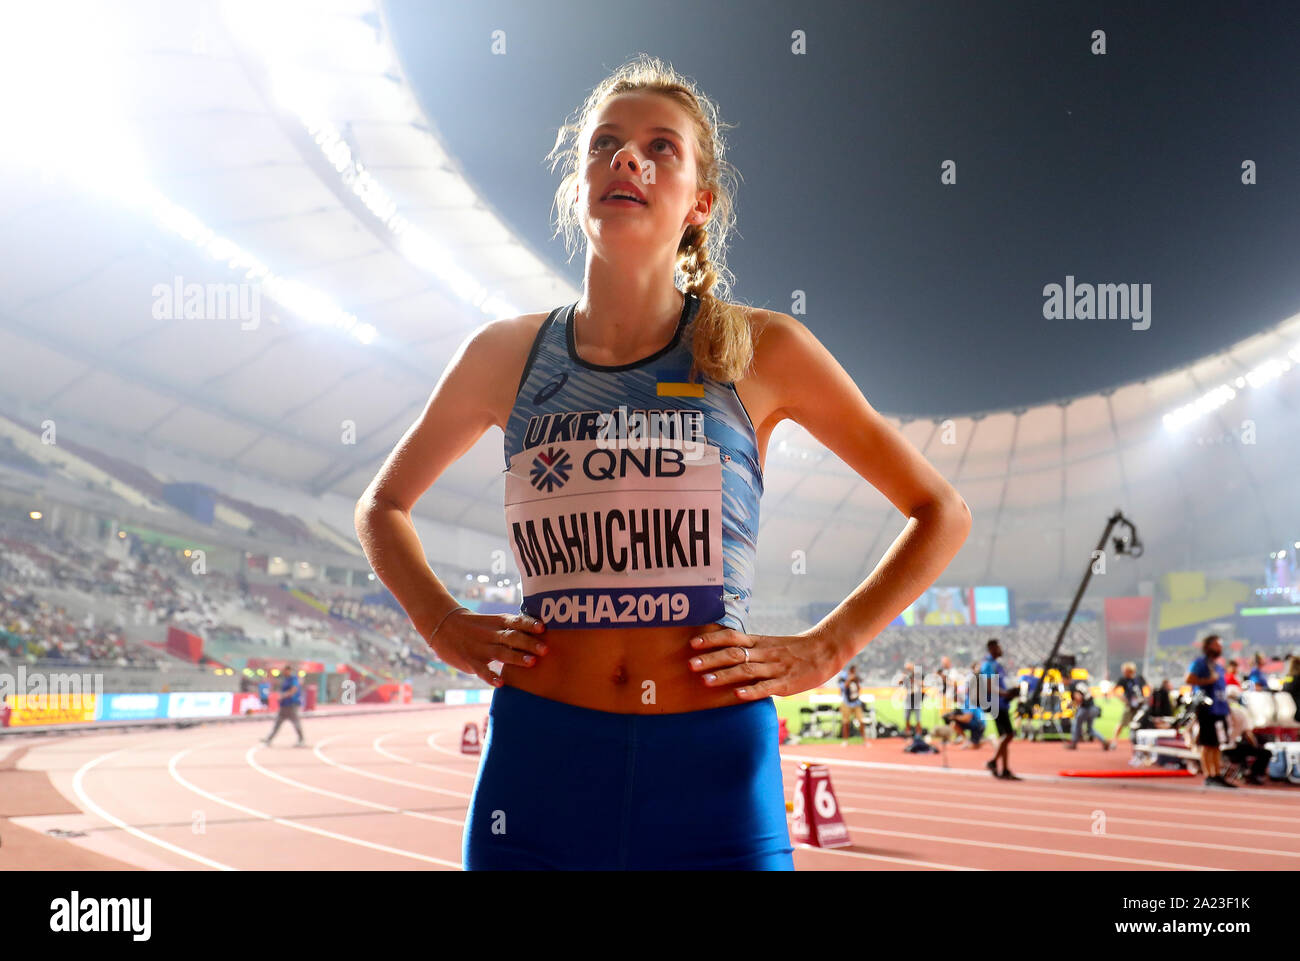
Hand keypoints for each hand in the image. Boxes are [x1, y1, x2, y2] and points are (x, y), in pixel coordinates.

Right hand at [426, 610, 546, 687]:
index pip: (516, 621)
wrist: (443, 625)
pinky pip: (482, 670)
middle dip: (529, 643)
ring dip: (517, 658)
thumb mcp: (492, 622)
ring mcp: (480, 648)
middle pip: (512, 637)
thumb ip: (510, 629)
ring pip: (501, 652)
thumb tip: (537, 637)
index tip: (543, 628)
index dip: (529, 624)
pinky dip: (491, 677)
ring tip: (532, 663)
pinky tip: (501, 683)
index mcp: (497, 622)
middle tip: (545, 649)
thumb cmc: (475, 626)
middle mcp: (490, 634)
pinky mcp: (470, 661)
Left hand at [687, 627, 840, 699]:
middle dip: (711, 659)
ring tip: (705, 680)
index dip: (712, 640)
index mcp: (759, 642)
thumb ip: (750, 647)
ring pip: (746, 671)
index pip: (732, 637)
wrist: (826, 650)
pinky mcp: (786, 684)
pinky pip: (766, 688)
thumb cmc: (794, 649)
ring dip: (725, 675)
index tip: (693, 643)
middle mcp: (764, 653)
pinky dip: (751, 691)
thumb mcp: (770, 643)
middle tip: (691, 664)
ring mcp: (775, 669)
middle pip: (734, 653)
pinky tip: (737, 695)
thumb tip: (724, 651)